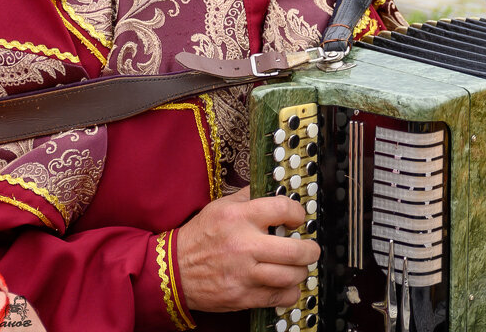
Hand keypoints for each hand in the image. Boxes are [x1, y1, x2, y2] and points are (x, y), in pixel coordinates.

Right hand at [177, 186, 319, 312]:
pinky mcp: (243, 296)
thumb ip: (247, 196)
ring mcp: (245, 273)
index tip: (298, 218)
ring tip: (298, 266)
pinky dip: (290, 292)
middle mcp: (245, 245)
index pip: (282, 209)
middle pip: (295, 250)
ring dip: (301, 271)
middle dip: (310, 250)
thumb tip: (270, 188)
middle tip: (311, 248)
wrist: (175, 270)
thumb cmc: (199, 235)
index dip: (298, 212)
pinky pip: (280, 297)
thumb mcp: (220, 206)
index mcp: (239, 217)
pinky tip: (287, 284)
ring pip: (291, 276)